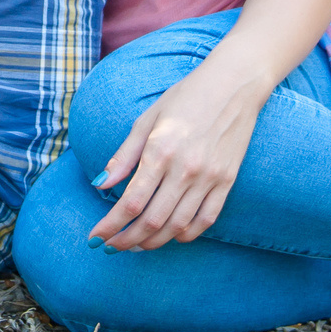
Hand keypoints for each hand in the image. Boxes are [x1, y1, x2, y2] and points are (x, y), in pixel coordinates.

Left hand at [88, 45, 274, 251]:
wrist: (234, 85)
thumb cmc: (185, 97)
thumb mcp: (147, 119)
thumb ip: (124, 155)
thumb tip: (100, 184)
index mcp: (160, 150)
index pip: (131, 202)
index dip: (111, 225)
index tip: (96, 237)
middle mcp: (185, 168)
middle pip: (152, 220)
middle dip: (127, 240)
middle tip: (112, 246)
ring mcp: (209, 177)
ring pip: (177, 226)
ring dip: (153, 242)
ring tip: (136, 245)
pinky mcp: (227, 181)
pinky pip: (205, 220)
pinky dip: (186, 234)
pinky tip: (171, 235)